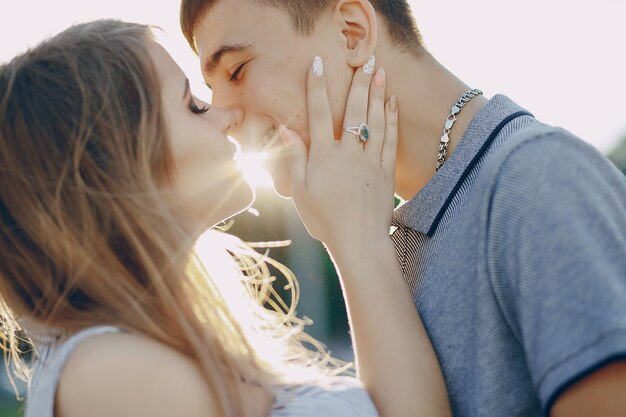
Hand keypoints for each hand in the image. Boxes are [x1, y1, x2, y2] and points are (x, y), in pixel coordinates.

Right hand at [279, 57, 398, 247]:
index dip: (316, 86)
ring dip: (378, 94)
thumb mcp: (300, 191)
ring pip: (375, 120)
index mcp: (324, 156)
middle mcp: (349, 152)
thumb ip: (294, 158)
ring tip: (380, 72)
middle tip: (365, 60)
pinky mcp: (386, 170)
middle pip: (354, 110)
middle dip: (358, 82)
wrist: (358, 241)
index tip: (317, 64)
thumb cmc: (324, 219)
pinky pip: (390, 139)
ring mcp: (370, 160)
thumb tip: (286, 129)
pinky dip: (391, 119)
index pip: (318, 113)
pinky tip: (392, 104)